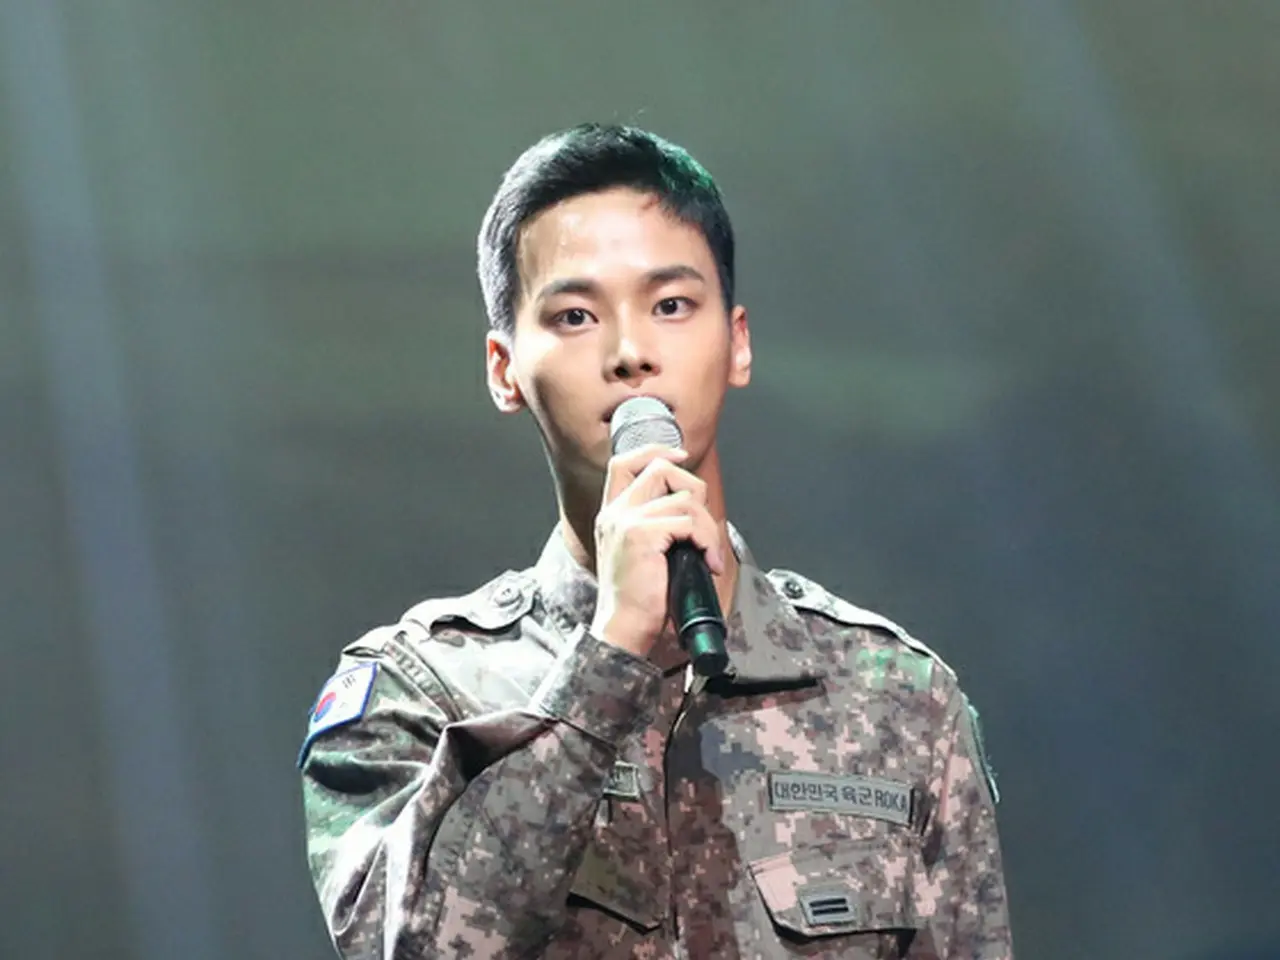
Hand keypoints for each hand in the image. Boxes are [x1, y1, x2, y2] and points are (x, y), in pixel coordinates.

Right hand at [588, 444, 726, 659]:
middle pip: (660, 468)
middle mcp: (615, 513)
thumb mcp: (640, 554)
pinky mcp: (641, 534)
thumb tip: (692, 505)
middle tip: (703, 524)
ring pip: (684, 498)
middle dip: (694, 487)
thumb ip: (654, 525)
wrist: (624, 629)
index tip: (681, 456)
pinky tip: (709, 562)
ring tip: (709, 554)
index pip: (624, 462)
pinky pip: (689, 521)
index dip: (655, 451)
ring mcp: (626, 521)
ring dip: (708, 526)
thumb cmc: (638, 599)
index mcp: (611, 514)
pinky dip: (708, 540)